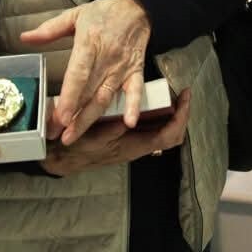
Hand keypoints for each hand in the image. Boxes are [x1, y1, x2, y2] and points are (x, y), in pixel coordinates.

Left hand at [20, 0, 150, 144]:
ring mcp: (121, 67)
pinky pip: (135, 91)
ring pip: (105, 98)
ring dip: (90, 119)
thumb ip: (49, 29)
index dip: (69, 97)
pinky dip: (133, 106)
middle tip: (56, 134)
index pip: (78, 75)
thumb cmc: (104, 13)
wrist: (137, 9)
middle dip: (72, 117)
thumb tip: (25, 37)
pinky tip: (128, 122)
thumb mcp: (75, 15)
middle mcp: (106, 58)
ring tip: (73, 135)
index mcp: (89, 43)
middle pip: (88, 93)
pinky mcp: (135, 72)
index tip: (59, 116)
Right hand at [43, 87, 190, 176]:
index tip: (184, 99)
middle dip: (182, 115)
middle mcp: (139, 146)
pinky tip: (152, 101)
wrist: (66, 157)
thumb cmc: (79, 149)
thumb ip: (111, 130)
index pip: (168, 135)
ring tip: (171, 95)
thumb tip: (128, 120)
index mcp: (134, 147)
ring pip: (164, 131)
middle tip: (182, 95)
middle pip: (172, 134)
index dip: (180, 118)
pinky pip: (151, 127)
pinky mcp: (129, 137)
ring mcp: (135, 142)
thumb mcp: (93, 137)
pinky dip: (157, 114)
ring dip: (171, 114)